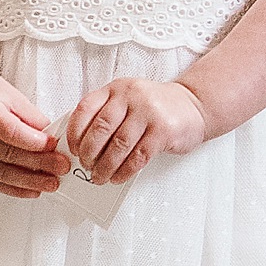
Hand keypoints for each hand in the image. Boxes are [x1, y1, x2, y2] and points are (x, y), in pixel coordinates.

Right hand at [0, 71, 68, 199]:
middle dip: (39, 164)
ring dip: (30, 182)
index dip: (34, 142)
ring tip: (50, 183)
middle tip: (61, 167)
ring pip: (1, 174)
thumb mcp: (15, 97)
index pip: (10, 132)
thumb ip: (34, 119)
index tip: (54, 146)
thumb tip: (53, 140)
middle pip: (8, 155)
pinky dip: (15, 189)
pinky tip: (33, 190)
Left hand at [67, 77, 207, 182]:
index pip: (85, 109)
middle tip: (86, 166)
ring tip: (99, 176)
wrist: (193, 105)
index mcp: (117, 88)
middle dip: (89, 153)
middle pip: (100, 129)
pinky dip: (124, 171)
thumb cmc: (155, 107)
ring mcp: (149, 112)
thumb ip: (107, 114)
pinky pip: (138, 157)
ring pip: (118, 146)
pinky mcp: (163, 130)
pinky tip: (118, 177)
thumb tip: (81, 147)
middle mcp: (131, 96)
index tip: (73, 149)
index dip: (74, 132)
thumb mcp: (128, 100)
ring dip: (105, 167)